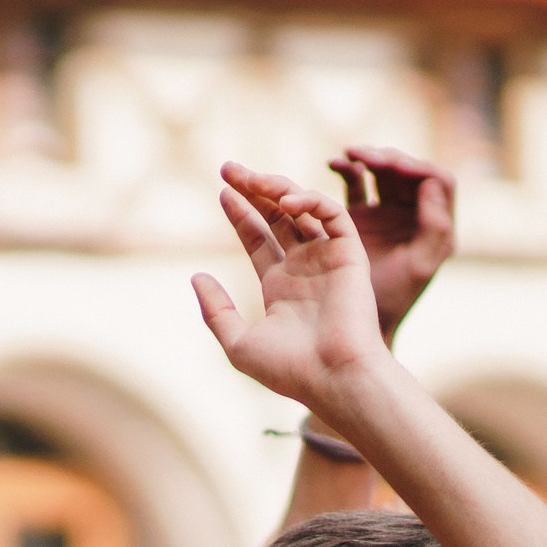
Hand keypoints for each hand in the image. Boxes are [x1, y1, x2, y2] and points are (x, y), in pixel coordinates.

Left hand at [194, 163, 389, 409]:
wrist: (333, 378)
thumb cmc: (288, 370)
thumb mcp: (238, 342)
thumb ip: (215, 310)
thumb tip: (195, 277)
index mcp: (280, 286)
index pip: (258, 239)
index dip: (241, 214)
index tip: (222, 192)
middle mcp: (304, 268)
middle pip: (277, 217)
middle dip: (254, 190)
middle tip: (228, 168)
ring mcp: (328, 259)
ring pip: (303, 210)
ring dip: (278, 189)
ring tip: (252, 178)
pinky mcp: (351, 254)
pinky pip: (332, 215)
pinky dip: (310, 202)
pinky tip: (284, 201)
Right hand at [328, 147, 453, 344]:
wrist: (358, 323)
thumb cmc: (392, 302)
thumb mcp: (419, 267)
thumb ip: (435, 228)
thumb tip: (432, 184)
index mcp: (434, 226)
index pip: (435, 182)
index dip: (416, 168)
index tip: (392, 165)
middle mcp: (413, 216)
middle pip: (407, 172)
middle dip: (387, 158)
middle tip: (364, 155)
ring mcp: (385, 215)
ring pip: (382, 173)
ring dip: (367, 158)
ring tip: (348, 154)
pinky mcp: (358, 219)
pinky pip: (355, 184)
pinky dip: (346, 170)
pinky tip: (332, 163)